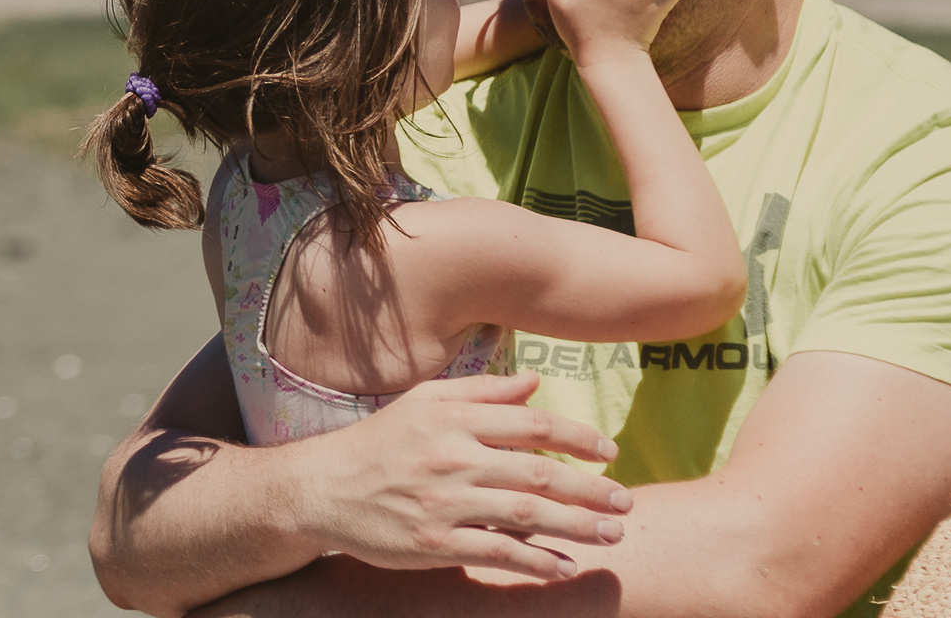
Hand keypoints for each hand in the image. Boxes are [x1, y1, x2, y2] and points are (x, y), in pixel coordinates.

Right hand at [312, 371, 631, 581]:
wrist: (325, 488)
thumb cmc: (383, 439)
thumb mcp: (428, 401)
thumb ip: (485, 392)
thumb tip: (535, 383)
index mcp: (457, 418)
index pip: (533, 425)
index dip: (578, 439)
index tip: (609, 453)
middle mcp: (456, 457)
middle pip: (538, 474)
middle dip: (589, 490)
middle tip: (625, 502)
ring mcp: (446, 503)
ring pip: (525, 516)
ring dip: (575, 528)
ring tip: (610, 535)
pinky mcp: (435, 545)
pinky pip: (496, 553)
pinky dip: (533, 561)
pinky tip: (562, 566)